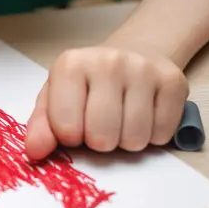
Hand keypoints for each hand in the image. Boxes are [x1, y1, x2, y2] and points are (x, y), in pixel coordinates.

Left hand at [24, 46, 188, 159]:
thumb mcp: (55, 100)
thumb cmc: (86, 84)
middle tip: (99, 124)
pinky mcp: (173, 81)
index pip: (66, 129)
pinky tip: (144, 114)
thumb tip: (34, 152)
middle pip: (102, 137)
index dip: (70, 137)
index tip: (74, 124)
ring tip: (121, 119)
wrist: (131, 54)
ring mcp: (143, 69)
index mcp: (70, 65)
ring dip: (126, 140)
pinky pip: (161, 135)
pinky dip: (152, 135)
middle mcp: (108, 61)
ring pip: (134, 139)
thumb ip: (41, 127)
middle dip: (99, 141)